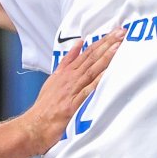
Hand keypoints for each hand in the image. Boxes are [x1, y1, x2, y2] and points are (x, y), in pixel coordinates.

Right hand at [21, 30, 123, 151]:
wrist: (34, 126)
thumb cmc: (45, 106)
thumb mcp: (54, 79)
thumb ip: (67, 61)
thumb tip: (79, 44)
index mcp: (67, 72)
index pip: (87, 52)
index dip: (102, 41)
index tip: (116, 32)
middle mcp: (70, 78)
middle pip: (91, 57)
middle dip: (108, 44)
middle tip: (122, 31)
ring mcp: (72, 91)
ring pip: (91, 70)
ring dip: (106, 57)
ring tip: (119, 45)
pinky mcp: (73, 105)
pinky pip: (88, 91)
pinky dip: (97, 81)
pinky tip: (107, 73)